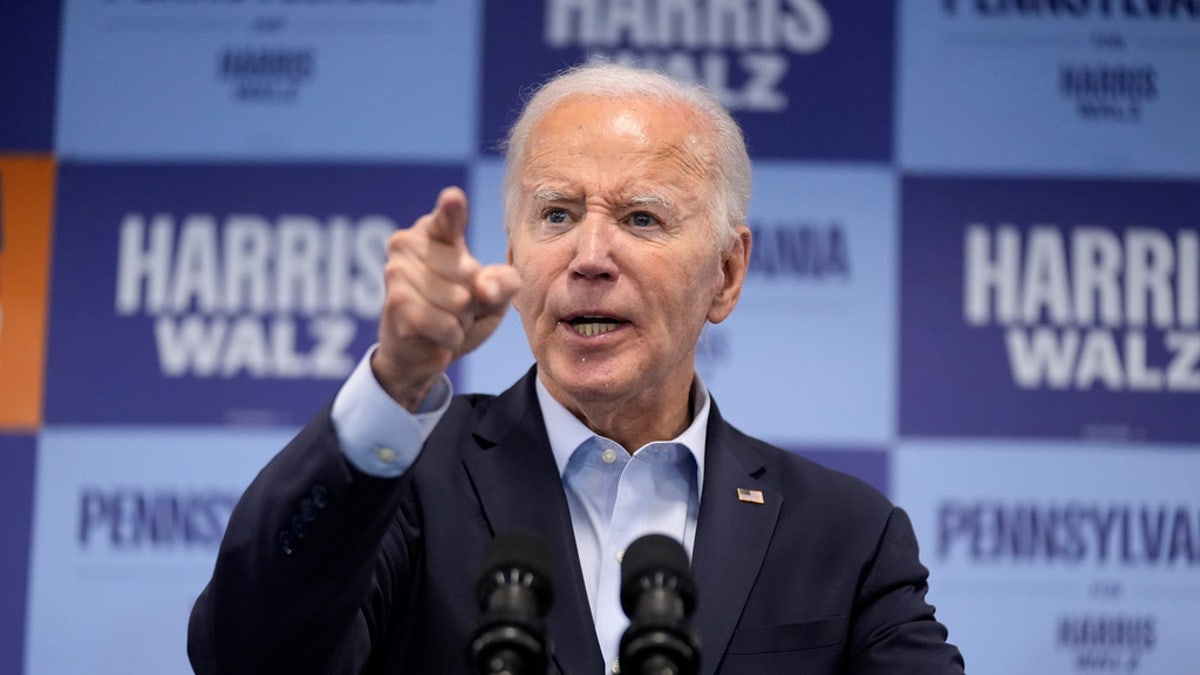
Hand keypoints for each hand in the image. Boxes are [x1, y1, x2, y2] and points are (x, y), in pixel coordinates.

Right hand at [372, 186, 520, 409]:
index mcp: (435, 230)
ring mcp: (396, 271)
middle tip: (457, 305)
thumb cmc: (459, 311)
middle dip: (474, 299)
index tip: (453, 198)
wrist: (422, 350)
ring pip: (459, 301)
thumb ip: (503, 283)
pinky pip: (446, 324)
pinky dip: (451, 336)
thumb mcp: (493, 294)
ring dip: (461, 320)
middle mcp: (408, 242)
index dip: (452, 209)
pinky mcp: (395, 304)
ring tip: (444, 318)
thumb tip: (485, 288)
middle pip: (470, 273)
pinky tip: (437, 334)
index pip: (448, 217)